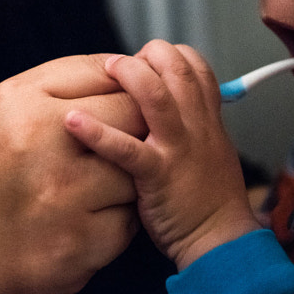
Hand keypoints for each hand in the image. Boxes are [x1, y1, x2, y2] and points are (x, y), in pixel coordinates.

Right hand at [0, 53, 144, 293]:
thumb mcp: (2, 112)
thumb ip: (62, 85)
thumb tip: (127, 67)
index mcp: (21, 102)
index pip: (109, 74)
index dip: (127, 91)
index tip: (123, 108)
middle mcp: (40, 143)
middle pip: (133, 117)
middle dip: (134, 133)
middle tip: (111, 153)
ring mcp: (61, 197)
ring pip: (138, 173)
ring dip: (125, 183)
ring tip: (88, 192)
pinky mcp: (76, 247)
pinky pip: (128, 224)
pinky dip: (112, 226)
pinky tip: (79, 225)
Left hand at [64, 40, 259, 270]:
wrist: (221, 239)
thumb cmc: (209, 197)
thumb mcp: (211, 148)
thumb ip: (190, 121)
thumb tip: (163, 97)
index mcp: (207, 117)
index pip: (196, 65)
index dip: (170, 54)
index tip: (148, 59)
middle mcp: (195, 126)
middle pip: (176, 69)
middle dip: (147, 54)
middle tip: (118, 62)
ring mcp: (177, 148)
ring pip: (154, 97)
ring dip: (127, 75)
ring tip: (105, 71)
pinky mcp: (157, 174)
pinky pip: (125, 149)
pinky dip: (97, 132)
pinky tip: (72, 122)